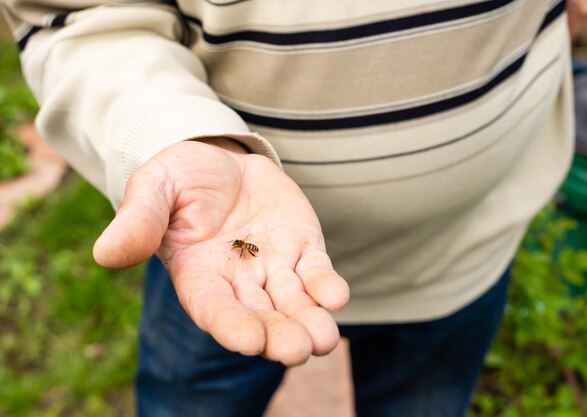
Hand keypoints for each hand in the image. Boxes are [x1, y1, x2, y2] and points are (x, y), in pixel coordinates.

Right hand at [93, 139, 349, 365]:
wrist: (221, 160)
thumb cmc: (179, 177)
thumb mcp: (153, 188)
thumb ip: (138, 219)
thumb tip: (106, 254)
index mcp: (199, 275)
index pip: (215, 309)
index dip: (231, 325)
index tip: (249, 340)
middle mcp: (239, 281)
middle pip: (260, 317)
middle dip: (279, 335)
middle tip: (298, 350)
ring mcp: (274, 267)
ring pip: (294, 303)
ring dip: (310, 321)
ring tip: (324, 339)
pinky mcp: (302, 248)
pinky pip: (317, 272)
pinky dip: (326, 286)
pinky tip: (336, 296)